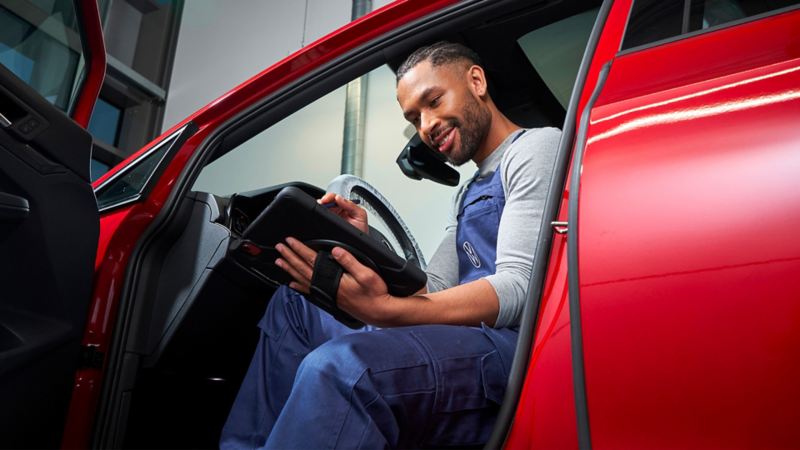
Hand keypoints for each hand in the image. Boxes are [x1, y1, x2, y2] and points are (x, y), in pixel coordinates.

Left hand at [275, 237, 391, 323]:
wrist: (378, 311)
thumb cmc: (374, 294)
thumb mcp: (366, 274)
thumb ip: (349, 261)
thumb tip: (335, 250)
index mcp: (333, 278)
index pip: (311, 260)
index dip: (300, 249)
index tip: (291, 241)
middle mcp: (326, 287)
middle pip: (302, 269)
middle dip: (290, 257)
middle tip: (280, 248)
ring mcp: (326, 293)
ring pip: (302, 279)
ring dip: (290, 269)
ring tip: (280, 262)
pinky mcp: (328, 297)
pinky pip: (308, 291)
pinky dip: (299, 286)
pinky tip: (292, 284)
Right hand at [318, 193, 367, 233]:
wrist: (357, 246)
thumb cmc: (361, 231)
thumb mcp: (360, 216)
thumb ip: (352, 206)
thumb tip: (339, 198)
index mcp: (347, 206)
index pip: (337, 198)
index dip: (331, 197)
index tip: (326, 199)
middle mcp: (339, 211)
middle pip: (328, 202)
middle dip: (323, 201)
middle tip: (320, 204)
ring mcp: (333, 218)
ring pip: (324, 209)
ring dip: (320, 208)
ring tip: (319, 209)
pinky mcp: (328, 224)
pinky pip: (322, 218)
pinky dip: (319, 216)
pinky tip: (318, 216)